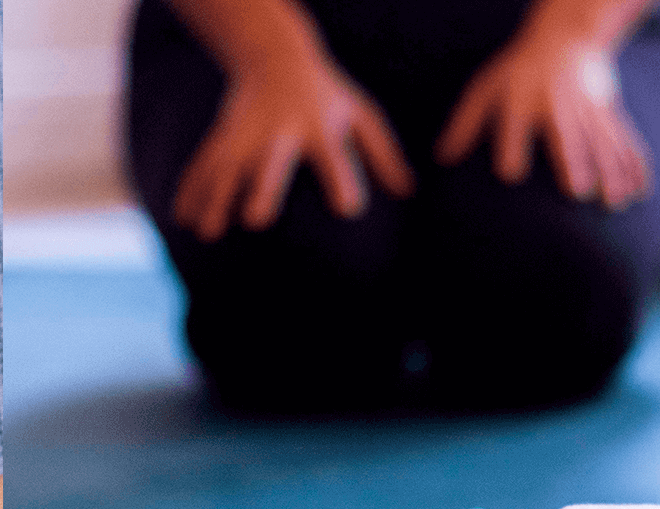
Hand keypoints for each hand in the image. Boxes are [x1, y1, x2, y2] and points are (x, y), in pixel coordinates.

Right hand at [173, 47, 415, 241]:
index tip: (348, 208)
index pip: (333, 157)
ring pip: (230, 167)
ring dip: (217, 199)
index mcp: (319, 128)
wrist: (274, 51)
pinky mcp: (223, 135)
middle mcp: (280, 132)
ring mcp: (247, 133)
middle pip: (271, 163)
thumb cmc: (326, 94)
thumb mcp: (360, 114)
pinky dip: (191, 190)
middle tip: (257, 221)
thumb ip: (383, 153)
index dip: (342, 180)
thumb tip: (408, 192)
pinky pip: (205, 164)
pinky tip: (181, 220)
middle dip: (263, 189)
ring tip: (207, 234)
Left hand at [435, 25, 650, 210]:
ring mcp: (588, 108)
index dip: (511, 145)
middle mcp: (557, 104)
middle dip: (575, 160)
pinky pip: (625, 139)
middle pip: (567, 134)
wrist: (567, 36)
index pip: (514, 123)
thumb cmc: (517, 73)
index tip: (510, 173)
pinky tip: (642, 190)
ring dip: (611, 171)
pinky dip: (635, 164)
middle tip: (579, 191)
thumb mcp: (486, 88)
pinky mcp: (609, 113)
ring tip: (615, 202)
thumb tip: (442, 160)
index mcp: (522, 98)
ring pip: (602, 141)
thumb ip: (465, 124)